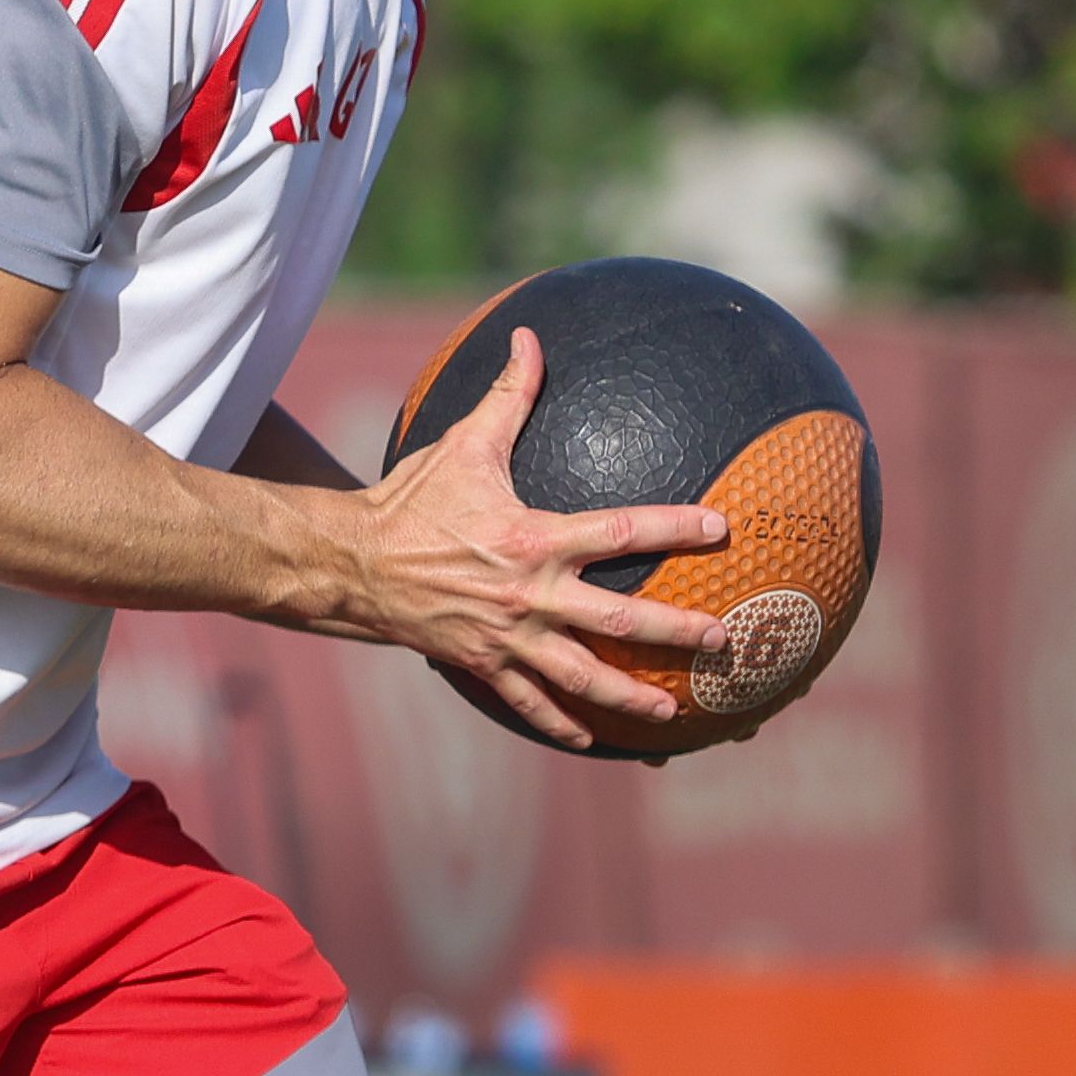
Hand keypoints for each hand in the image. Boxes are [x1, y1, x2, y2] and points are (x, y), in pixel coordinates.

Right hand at [314, 330, 732, 744]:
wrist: (352, 562)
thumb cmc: (412, 498)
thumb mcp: (462, 441)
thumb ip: (508, 395)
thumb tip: (530, 337)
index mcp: (535, 537)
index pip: (622, 530)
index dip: (676, 527)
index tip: (722, 528)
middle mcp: (530, 593)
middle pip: (619, 620)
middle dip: (676, 631)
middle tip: (723, 640)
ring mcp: (507, 636)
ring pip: (582, 675)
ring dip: (631, 693)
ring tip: (673, 707)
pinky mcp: (483, 663)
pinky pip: (528, 702)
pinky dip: (561, 722)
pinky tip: (594, 738)